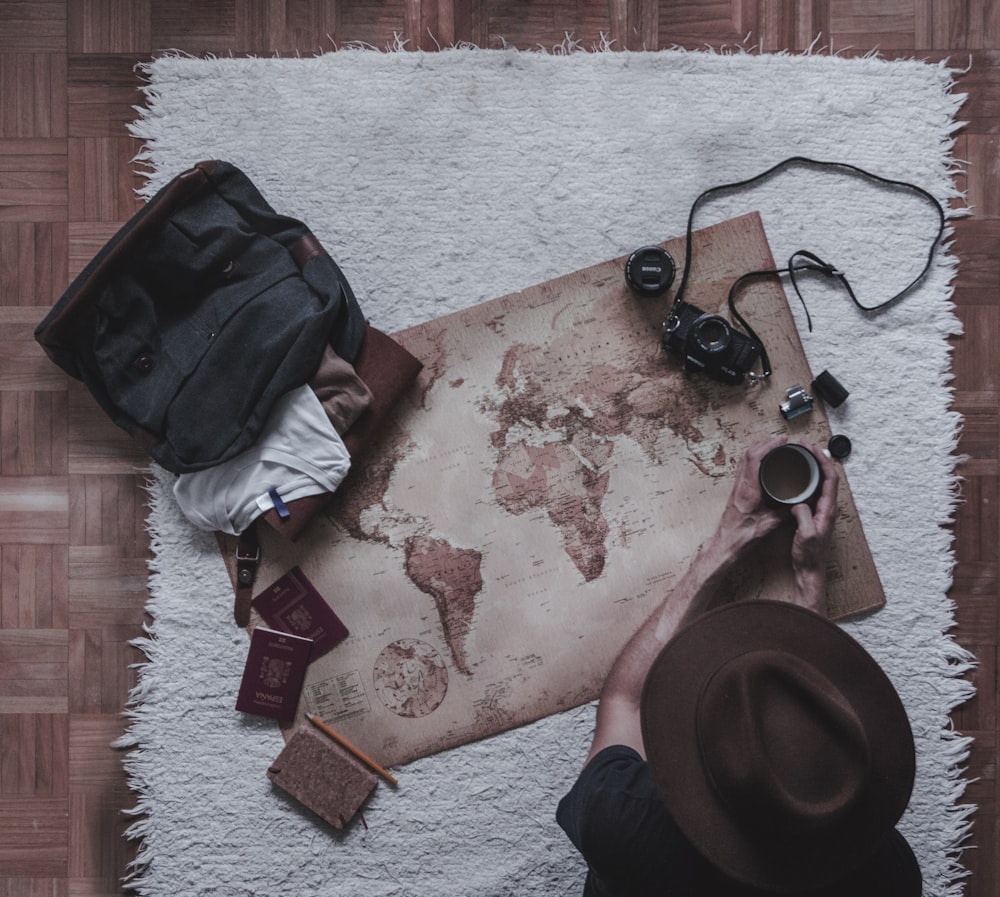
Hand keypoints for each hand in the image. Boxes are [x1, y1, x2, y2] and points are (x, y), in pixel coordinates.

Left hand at [714, 435, 788, 556]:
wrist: (726, 544)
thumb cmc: (743, 536)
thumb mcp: (770, 524)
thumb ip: (787, 512)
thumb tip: (802, 502)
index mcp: (749, 489)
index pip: (755, 457)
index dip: (769, 445)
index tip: (781, 440)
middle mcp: (741, 485)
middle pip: (748, 454)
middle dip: (765, 443)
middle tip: (780, 440)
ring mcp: (737, 487)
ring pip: (744, 460)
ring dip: (758, 449)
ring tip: (772, 447)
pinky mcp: (736, 491)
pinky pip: (743, 468)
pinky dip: (753, 460)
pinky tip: (761, 463)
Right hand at [788, 441, 839, 613]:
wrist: (809, 571)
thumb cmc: (809, 556)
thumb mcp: (805, 535)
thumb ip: (804, 516)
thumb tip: (798, 502)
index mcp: (827, 510)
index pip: (829, 478)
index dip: (822, 461)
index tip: (810, 449)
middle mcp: (827, 508)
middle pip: (827, 476)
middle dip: (817, 458)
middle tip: (804, 446)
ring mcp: (821, 511)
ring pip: (820, 482)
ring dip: (813, 467)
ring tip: (802, 456)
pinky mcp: (814, 515)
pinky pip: (813, 491)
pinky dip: (807, 479)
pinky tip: (797, 478)